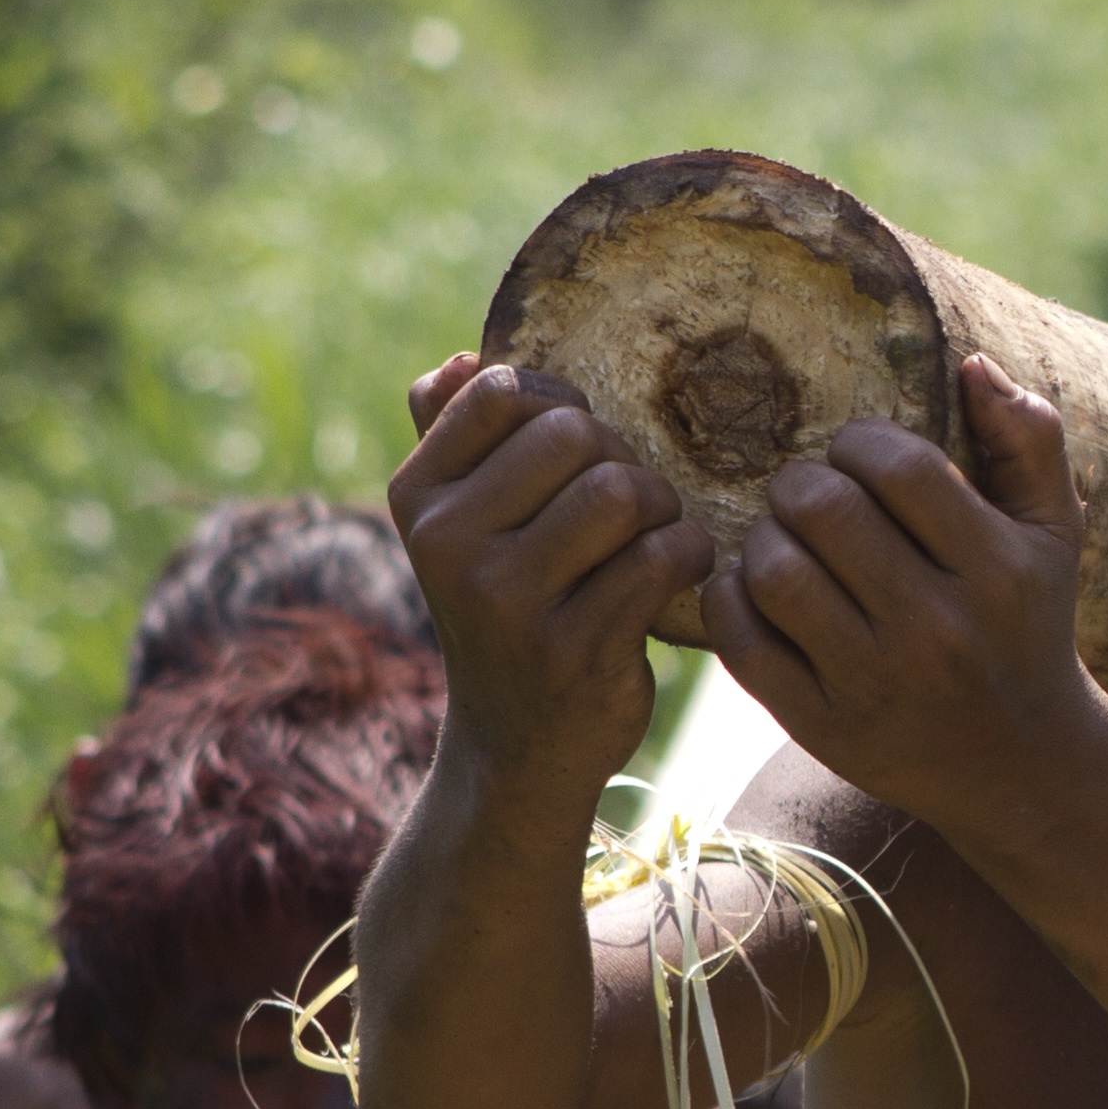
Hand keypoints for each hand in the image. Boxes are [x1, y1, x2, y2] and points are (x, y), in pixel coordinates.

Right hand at [390, 354, 710, 797]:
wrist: (519, 747)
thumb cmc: (511, 611)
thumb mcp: (465, 530)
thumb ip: (455, 440)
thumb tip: (460, 361)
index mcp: (419, 498)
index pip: (506, 392)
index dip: (566, 406)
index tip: (580, 453)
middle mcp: (448, 543)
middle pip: (577, 435)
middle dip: (624, 461)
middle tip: (628, 511)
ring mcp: (508, 598)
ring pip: (624, 490)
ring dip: (662, 509)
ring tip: (652, 540)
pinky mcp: (575, 646)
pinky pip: (664, 554)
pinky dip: (689, 556)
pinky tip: (676, 576)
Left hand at [701, 354, 1107, 835]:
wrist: (1022, 765)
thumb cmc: (1028, 625)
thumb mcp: (1056, 534)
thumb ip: (1030, 441)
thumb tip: (974, 365)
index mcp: (998, 570)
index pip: (898, 466)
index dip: (859, 442)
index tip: (860, 456)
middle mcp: (940, 629)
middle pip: (825, 510)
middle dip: (802, 484)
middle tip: (811, 496)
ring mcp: (878, 683)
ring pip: (776, 570)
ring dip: (765, 539)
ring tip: (787, 542)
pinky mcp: (825, 725)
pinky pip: (743, 638)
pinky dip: (733, 600)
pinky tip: (762, 594)